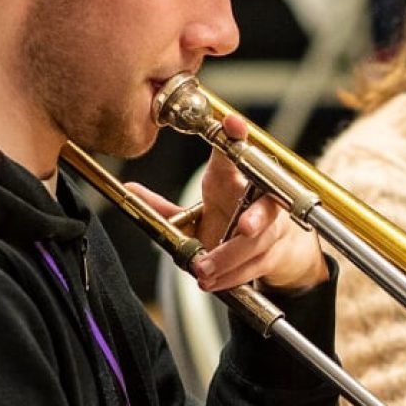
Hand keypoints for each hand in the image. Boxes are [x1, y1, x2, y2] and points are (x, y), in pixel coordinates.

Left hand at [124, 114, 326, 292]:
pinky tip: (212, 283)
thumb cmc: (233, 217)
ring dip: (230, 259)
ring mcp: (272, 230)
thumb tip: (130, 192)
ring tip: (204, 270)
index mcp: (239, 179)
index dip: (238, 137)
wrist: (275, 245)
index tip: (232, 123)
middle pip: (265, 209)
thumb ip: (165, 208)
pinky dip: (232, 277)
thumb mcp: (200, 209)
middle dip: (256, 218)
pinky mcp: (273, 255)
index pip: (241, 153)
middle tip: (243, 227)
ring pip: (258, 245)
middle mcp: (261, 201)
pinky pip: (255, 268)